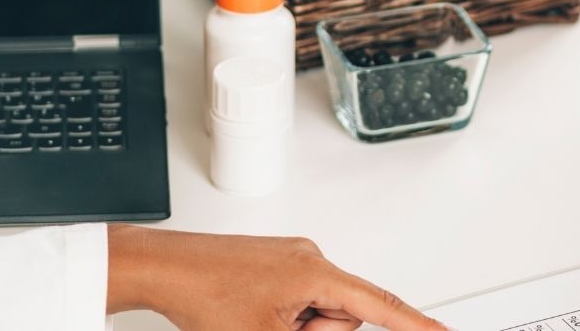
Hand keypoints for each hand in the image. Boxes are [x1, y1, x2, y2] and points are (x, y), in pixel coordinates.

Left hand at [107, 226, 445, 330]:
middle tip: (273, 329)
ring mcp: (292, 257)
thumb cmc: (203, 295)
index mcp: (316, 271)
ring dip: (297, 327)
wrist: (163, 268)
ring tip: (256, 320)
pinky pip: (300, 298)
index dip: (416, 324)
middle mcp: (310, 256)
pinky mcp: (276, 263)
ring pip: (319, 310)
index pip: (380, 305)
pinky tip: (253, 313)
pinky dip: (286, 315)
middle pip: (343, 314)